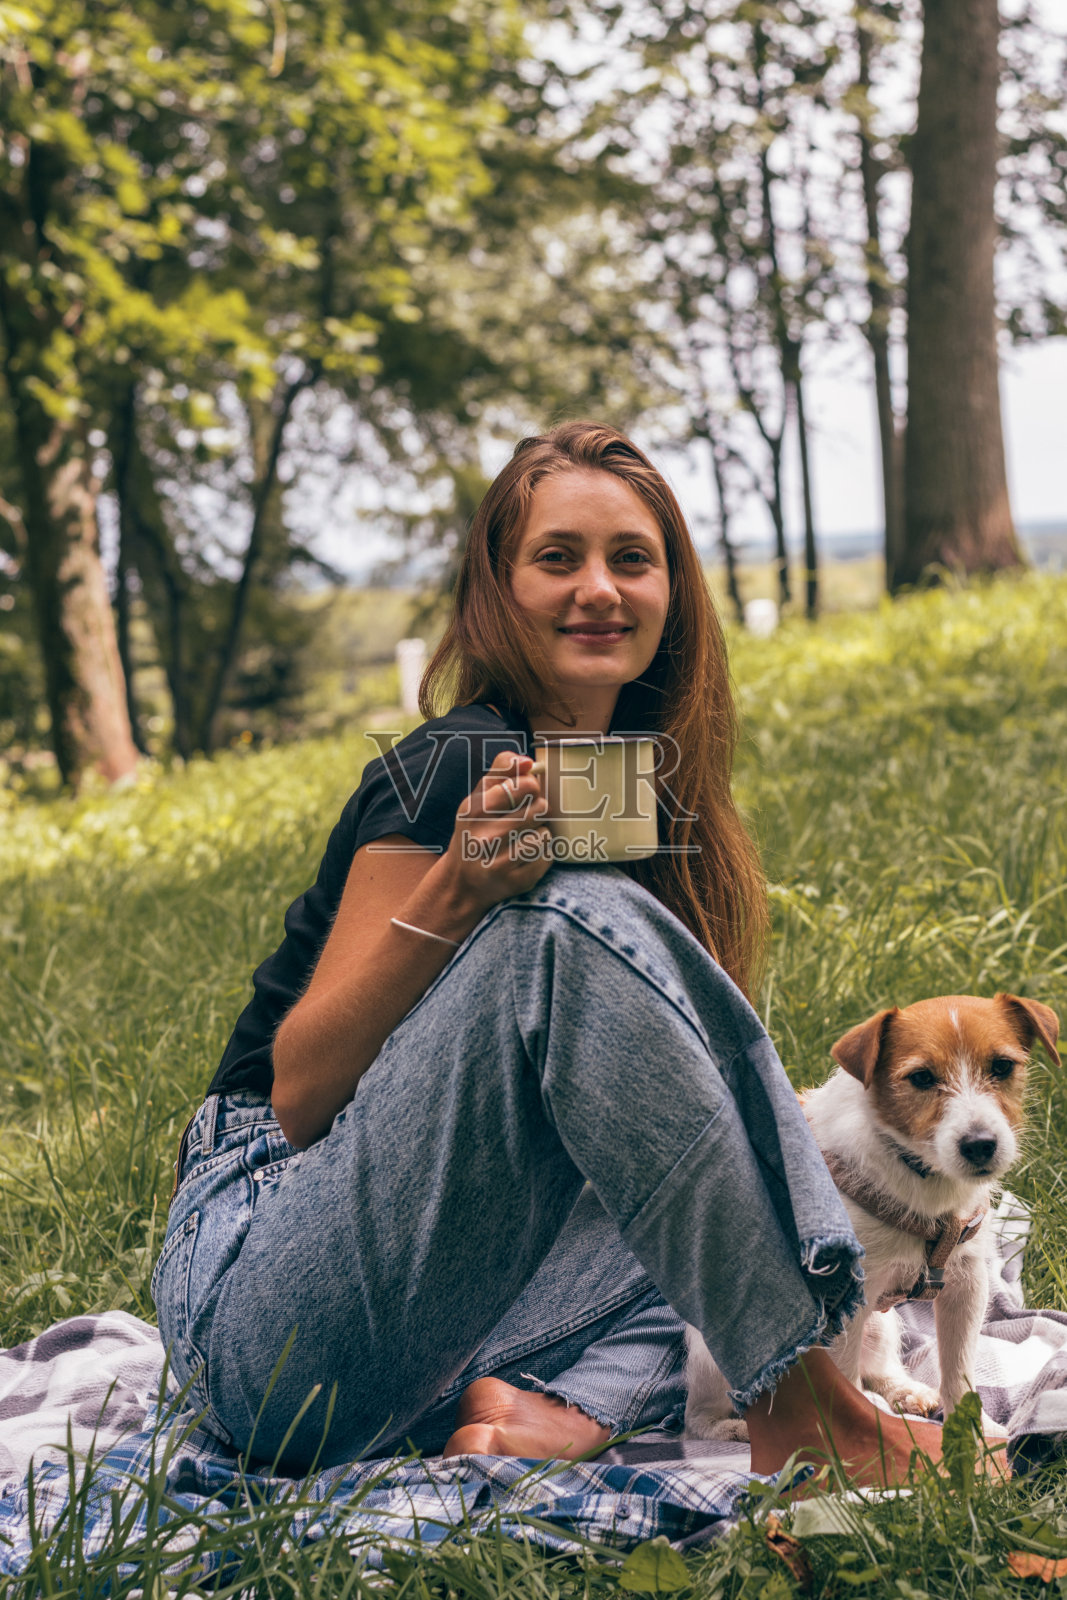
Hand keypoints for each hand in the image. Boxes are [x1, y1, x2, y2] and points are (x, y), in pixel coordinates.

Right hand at [443, 751, 552, 913]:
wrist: (461, 883)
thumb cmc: (475, 831)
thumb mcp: (476, 799)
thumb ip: (500, 772)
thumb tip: (527, 761)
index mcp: (474, 810)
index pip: (526, 784)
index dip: (531, 786)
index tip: (523, 792)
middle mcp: (485, 837)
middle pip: (540, 808)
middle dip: (535, 810)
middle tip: (519, 820)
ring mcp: (501, 862)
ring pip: (544, 833)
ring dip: (537, 834)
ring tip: (519, 839)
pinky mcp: (516, 882)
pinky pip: (546, 856)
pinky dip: (540, 855)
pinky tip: (522, 858)